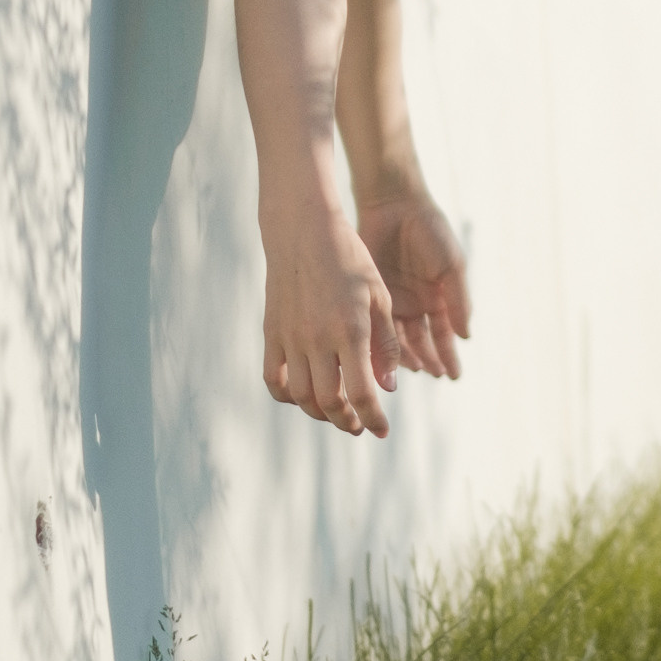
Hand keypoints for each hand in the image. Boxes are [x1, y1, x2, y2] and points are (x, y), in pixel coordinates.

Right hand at [259, 199, 401, 437]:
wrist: (303, 230)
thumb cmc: (350, 258)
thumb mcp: (379, 295)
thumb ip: (385, 344)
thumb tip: (388, 388)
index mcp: (350, 329)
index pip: (362, 393)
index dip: (373, 419)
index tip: (382, 430)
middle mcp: (318, 339)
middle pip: (329, 403)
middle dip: (347, 421)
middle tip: (359, 425)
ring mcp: (290, 337)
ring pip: (301, 397)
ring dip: (320, 413)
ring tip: (337, 412)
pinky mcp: (272, 333)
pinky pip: (274, 379)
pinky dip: (287, 397)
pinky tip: (304, 396)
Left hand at [353, 190, 472, 381]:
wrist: (394, 204)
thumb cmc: (429, 230)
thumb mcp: (451, 265)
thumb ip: (458, 300)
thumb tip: (466, 336)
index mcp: (436, 297)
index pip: (443, 335)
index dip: (448, 355)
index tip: (453, 376)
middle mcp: (414, 304)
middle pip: (421, 342)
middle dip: (428, 361)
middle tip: (432, 375)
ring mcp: (391, 301)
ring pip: (397, 340)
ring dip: (405, 357)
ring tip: (411, 369)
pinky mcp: (370, 296)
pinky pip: (375, 326)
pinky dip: (379, 343)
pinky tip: (382, 356)